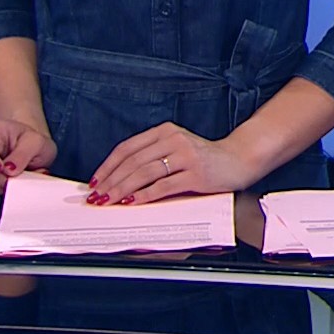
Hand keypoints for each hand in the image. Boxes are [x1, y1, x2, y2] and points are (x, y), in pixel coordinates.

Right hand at [0, 117, 55, 194]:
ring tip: (19, 176)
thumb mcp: (36, 142)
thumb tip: (9, 170)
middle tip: (16, 176)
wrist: (31, 149)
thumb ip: (23, 154)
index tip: (0, 166)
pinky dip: (0, 188)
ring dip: (0, 183)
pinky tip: (12, 181)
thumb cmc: (31, 141)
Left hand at [86, 122, 254, 206]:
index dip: (108, 165)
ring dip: (123, 189)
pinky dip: (145, 195)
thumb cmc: (204, 158)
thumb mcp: (176, 149)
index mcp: (164, 131)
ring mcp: (185, 155)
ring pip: (145, 173)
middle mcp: (173, 139)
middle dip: (111, 181)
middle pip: (133, 162)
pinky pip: (164, 186)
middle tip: (97, 196)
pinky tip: (133, 203)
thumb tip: (118, 179)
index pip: (127, 148)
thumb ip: (152, 157)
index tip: (95, 181)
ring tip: (110, 201)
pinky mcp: (196, 173)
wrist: (239, 159)